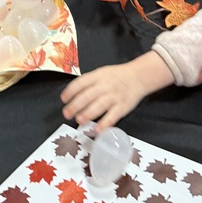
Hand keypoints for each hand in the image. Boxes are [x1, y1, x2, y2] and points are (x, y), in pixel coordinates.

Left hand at [60, 52, 174, 130]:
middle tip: (66, 114)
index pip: (81, 83)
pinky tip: (97, 130)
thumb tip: (72, 94)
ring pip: (99, 106)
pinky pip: (113, 116)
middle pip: (87, 96)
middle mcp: (105, 86)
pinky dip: (104, 124)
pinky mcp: (123, 107)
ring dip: (87, 114)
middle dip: (75, 106)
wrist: (138, 76)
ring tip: (79, 121)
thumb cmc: (116, 76)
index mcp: (98, 76)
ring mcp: (114, 97)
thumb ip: (89, 82)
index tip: (63, 99)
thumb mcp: (101, 72)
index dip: (70, 91)